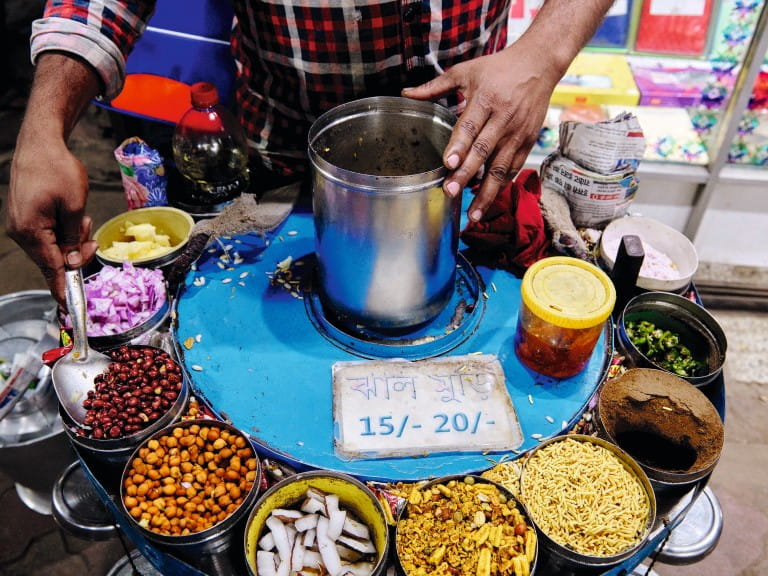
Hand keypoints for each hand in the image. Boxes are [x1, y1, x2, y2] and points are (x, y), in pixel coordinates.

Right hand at [7, 134, 97, 306]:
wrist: (40, 143)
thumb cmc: (58, 170)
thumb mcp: (75, 206)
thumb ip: (75, 238)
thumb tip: (75, 262)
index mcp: (31, 231)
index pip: (52, 269)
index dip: (63, 289)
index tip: (70, 308)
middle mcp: (21, 232)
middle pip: (54, 259)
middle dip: (76, 250)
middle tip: (87, 229)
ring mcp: (21, 225)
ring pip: (53, 247)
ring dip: (71, 237)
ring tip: (78, 214)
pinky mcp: (25, 217)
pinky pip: (48, 234)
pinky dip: (62, 229)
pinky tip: (70, 212)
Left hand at [402, 44, 561, 221]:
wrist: (539, 64)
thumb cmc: (499, 68)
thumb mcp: (466, 71)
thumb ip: (435, 87)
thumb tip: (405, 93)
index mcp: (486, 99)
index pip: (470, 126)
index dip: (459, 146)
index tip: (447, 163)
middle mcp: (503, 118)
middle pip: (484, 151)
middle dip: (467, 174)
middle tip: (450, 192)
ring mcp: (518, 133)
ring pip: (501, 168)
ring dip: (486, 193)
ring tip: (472, 214)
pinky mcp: (528, 142)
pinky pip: (513, 169)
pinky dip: (500, 186)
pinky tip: (487, 201)